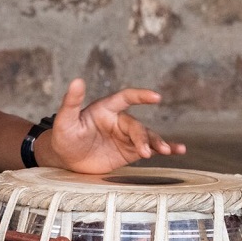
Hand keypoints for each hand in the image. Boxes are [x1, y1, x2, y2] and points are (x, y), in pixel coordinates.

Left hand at [43, 79, 184, 173]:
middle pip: (136, 126)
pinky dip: (164, 148)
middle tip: (145, 151)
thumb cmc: (63, 136)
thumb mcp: (64, 120)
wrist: (66, 160)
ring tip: (167, 151)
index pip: (126, 98)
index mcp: (105, 109)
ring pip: (147, 136)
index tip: (156, 97)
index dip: (140, 96)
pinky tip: (178, 150)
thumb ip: (71, 102)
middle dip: (143, 138)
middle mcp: (118, 121)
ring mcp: (125, 136)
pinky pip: (150, 149)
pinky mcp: (129, 152)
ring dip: (158, 142)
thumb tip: (77, 80)